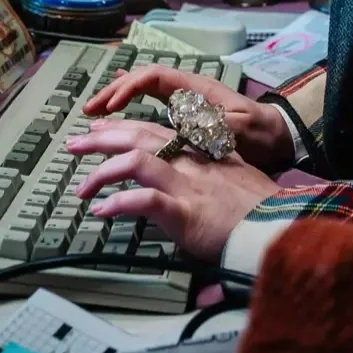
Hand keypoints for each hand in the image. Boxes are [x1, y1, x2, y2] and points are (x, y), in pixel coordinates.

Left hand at [66, 120, 279, 261]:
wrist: (277, 226)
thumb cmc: (258, 209)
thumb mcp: (232, 178)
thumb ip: (206, 173)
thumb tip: (187, 181)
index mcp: (200, 152)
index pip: (155, 129)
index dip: (124, 126)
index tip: (101, 128)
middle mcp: (191, 161)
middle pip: (139, 135)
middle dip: (102, 137)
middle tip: (74, 144)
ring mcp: (188, 184)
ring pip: (136, 160)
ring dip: (102, 172)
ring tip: (81, 187)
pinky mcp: (186, 211)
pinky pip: (144, 200)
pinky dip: (119, 203)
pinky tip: (102, 211)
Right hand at [83, 67, 294, 169]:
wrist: (280, 138)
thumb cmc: (260, 134)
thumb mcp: (234, 130)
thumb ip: (205, 123)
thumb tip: (172, 119)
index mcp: (196, 87)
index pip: (153, 77)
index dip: (128, 87)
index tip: (110, 106)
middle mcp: (188, 89)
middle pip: (143, 80)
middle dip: (114, 92)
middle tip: (89, 111)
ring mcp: (187, 100)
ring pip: (145, 90)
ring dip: (119, 99)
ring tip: (96, 113)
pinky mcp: (188, 115)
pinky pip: (153, 103)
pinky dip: (133, 106)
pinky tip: (118, 114)